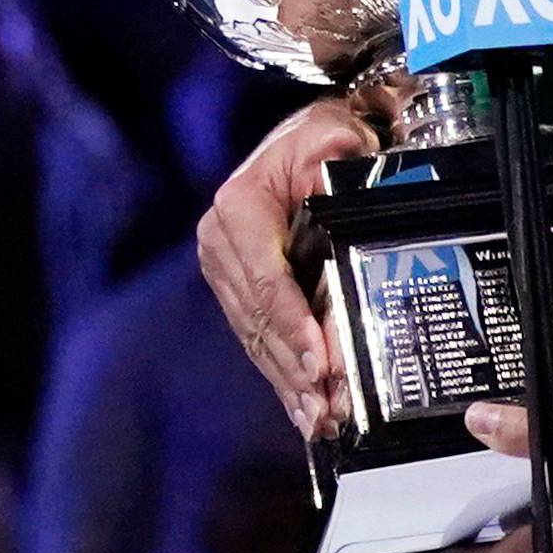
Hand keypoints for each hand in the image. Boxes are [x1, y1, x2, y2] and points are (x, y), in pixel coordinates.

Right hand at [196, 97, 378, 439]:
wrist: (307, 137)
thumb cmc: (322, 135)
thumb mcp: (331, 134)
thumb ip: (331, 156)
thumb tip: (327, 183)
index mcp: (237, 208)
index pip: (268, 280)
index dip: (293, 324)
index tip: (319, 361)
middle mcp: (221, 243)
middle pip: (260, 318)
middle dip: (293, 367)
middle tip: (326, 404)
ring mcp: (226, 270)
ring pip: (257, 337)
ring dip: (287, 382)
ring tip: (318, 418)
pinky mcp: (238, 289)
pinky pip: (259, 336)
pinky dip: (281, 373)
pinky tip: (302, 407)